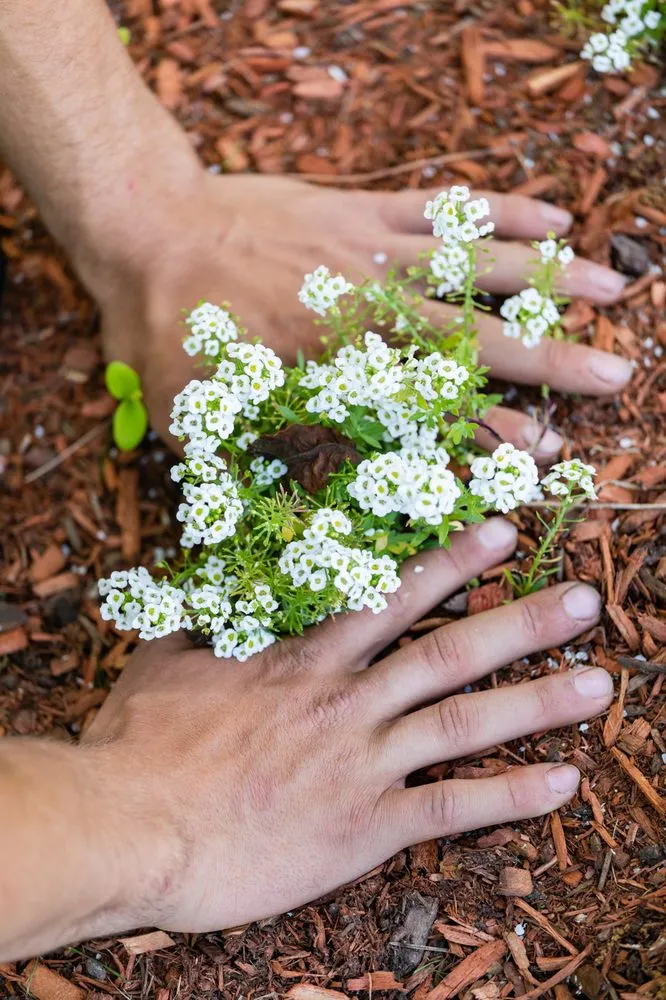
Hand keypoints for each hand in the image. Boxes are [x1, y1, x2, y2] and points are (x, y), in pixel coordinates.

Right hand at [82, 519, 612, 934]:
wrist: (127, 824)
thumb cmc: (138, 745)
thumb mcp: (163, 660)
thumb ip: (202, 618)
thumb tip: (206, 581)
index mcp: (302, 656)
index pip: (392, 596)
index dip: (452, 561)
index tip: (502, 532)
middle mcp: (345, 699)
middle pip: (449, 650)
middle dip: (520, 620)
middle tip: (583, 598)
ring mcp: (360, 761)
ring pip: (465, 722)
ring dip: (537, 701)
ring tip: (598, 684)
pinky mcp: (362, 826)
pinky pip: (450, 808)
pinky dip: (510, 796)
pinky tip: (564, 783)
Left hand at [97, 173, 631, 457]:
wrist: (145, 226)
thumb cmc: (168, 330)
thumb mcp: (198, 422)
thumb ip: (255, 467)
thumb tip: (297, 525)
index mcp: (331, 368)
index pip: (428, 408)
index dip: (487, 432)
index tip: (539, 455)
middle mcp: (365, 309)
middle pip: (473, 334)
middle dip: (548, 358)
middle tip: (612, 377)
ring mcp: (370, 251)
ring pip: (475, 262)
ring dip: (548, 276)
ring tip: (611, 290)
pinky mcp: (363, 208)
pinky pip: (444, 206)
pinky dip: (500, 209)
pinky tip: (552, 211)